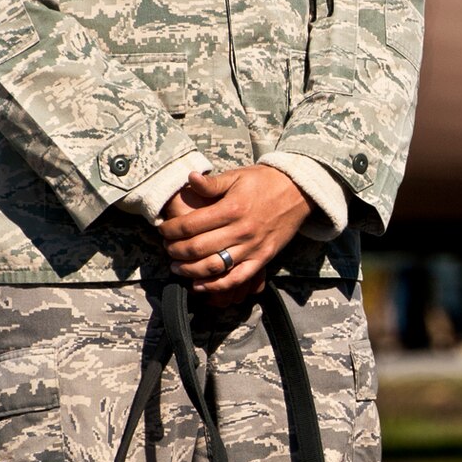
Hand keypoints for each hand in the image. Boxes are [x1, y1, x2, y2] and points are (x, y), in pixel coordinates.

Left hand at [157, 166, 310, 300]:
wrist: (298, 191)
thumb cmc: (264, 181)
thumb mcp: (237, 176)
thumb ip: (212, 182)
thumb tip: (189, 178)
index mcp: (232, 208)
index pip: (191, 225)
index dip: (171, 230)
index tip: (163, 230)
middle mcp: (241, 230)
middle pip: (198, 248)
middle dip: (176, 251)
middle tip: (167, 249)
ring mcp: (252, 247)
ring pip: (214, 266)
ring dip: (190, 270)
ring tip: (177, 267)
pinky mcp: (263, 259)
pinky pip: (237, 278)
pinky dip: (216, 285)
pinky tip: (200, 285)